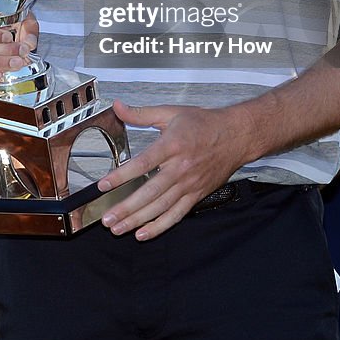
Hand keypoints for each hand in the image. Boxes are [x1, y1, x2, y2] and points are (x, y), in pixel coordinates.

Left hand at [98, 100, 245, 240]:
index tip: (103, 185)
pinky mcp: (196, 195)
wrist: (236, 135)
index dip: (121, 176)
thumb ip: (141, 113)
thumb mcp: (171, 112)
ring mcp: (189, 184)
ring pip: (161, 207)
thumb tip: (118, 106)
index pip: (142, 164)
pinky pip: (176, 214)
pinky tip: (143, 233)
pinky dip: (160, 226)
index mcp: (172, 145)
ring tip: (119, 228)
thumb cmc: (204, 123)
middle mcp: (180, 167)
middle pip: (150, 192)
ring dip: (138, 220)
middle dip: (126, 208)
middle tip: (107, 218)